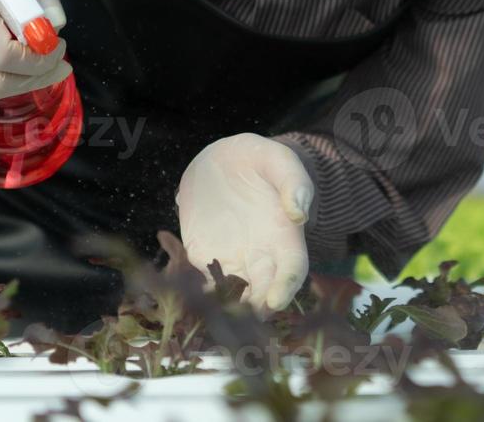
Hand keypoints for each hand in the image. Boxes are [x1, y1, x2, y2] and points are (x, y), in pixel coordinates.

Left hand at [175, 132, 312, 316]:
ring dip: (224, 310)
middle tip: (241, 321)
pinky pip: (200, 282)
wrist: (223, 161)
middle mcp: (261, 254)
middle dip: (255, 309)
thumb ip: (293, 182)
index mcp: (285, 235)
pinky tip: (184, 305)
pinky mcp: (203, 258)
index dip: (286, 287)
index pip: (293, 269)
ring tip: (211, 321)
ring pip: (232, 294)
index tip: (275, 301)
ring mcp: (232, 259)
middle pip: (263, 291)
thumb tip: (299, 211)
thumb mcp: (278, 160)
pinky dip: (195, 296)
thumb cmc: (259, 160)